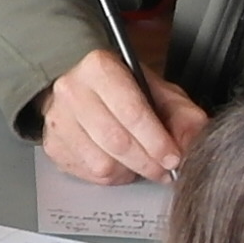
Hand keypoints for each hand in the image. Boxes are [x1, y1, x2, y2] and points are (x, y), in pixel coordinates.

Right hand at [38, 47, 193, 183]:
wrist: (82, 87)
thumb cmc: (122, 88)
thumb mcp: (158, 91)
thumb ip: (182, 114)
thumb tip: (190, 143)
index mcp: (99, 68)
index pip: (131, 112)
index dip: (157, 141)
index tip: (173, 157)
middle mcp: (72, 91)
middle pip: (116, 142)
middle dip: (147, 162)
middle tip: (163, 169)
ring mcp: (58, 120)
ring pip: (101, 163)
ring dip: (128, 171)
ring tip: (139, 162)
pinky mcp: (53, 145)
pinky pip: (88, 174)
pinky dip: (111, 175)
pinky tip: (119, 162)